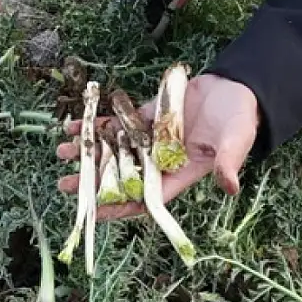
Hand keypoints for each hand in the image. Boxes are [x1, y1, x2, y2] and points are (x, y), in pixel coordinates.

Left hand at [56, 73, 259, 220]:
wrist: (236, 88)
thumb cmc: (239, 120)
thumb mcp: (236, 142)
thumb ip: (229, 163)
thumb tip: (230, 187)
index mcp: (180, 174)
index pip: (146, 198)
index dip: (120, 207)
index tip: (95, 213)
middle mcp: (161, 161)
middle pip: (120, 176)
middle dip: (92, 182)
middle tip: (65, 185)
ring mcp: (151, 138)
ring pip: (113, 150)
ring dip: (88, 152)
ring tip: (61, 152)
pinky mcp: (147, 117)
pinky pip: (117, 124)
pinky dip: (97, 124)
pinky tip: (74, 125)